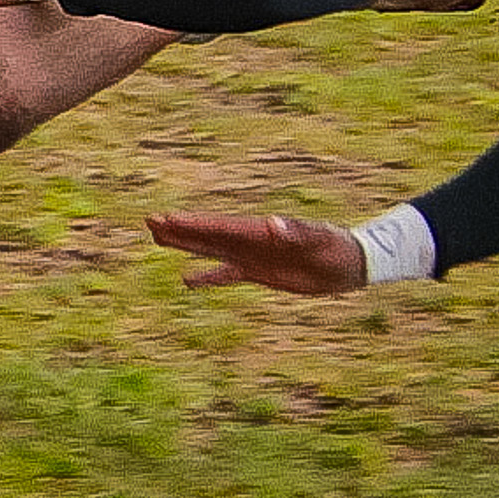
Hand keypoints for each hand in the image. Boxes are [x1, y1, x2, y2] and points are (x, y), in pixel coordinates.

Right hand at [146, 211, 366, 295]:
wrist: (349, 263)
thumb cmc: (335, 247)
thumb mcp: (318, 238)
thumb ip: (294, 231)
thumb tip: (272, 225)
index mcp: (258, 230)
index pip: (219, 226)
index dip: (193, 224)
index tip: (167, 218)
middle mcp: (248, 240)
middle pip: (206, 234)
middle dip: (179, 229)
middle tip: (149, 221)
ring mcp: (250, 256)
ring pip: (209, 250)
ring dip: (184, 244)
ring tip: (156, 237)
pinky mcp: (257, 273)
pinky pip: (225, 274)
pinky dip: (206, 276)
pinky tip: (186, 279)